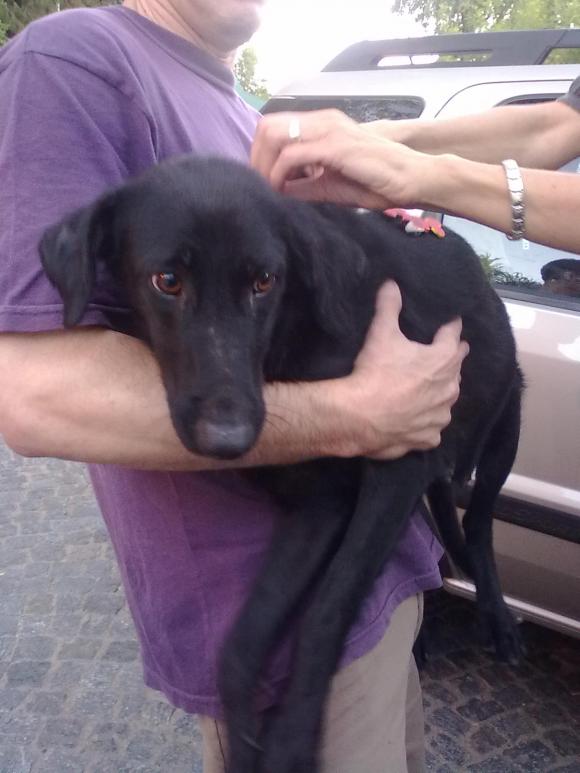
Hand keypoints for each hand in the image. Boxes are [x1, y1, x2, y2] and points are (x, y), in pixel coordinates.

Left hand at [251, 110, 428, 209]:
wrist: (411, 178)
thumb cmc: (377, 182)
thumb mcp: (331, 185)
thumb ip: (304, 185)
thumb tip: (277, 192)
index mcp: (321, 125)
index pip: (275, 128)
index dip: (261, 154)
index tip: (262, 181)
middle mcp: (322, 121)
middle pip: (267, 127)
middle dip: (256, 158)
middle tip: (259, 186)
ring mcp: (328, 129)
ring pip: (274, 136)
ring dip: (264, 165)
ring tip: (269, 190)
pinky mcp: (334, 145)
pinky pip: (292, 155)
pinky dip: (280, 174)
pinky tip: (282, 191)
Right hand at [335, 281, 468, 459]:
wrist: (359, 417)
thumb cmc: (375, 372)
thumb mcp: (380, 333)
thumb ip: (389, 306)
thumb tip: (392, 283)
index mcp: (444, 359)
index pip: (455, 335)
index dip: (449, 328)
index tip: (445, 324)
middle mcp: (450, 387)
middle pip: (454, 368)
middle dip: (446, 362)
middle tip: (430, 356)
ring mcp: (440, 415)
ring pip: (446, 400)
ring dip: (438, 393)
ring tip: (422, 389)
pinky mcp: (428, 438)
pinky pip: (433, 428)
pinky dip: (426, 422)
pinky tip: (414, 418)